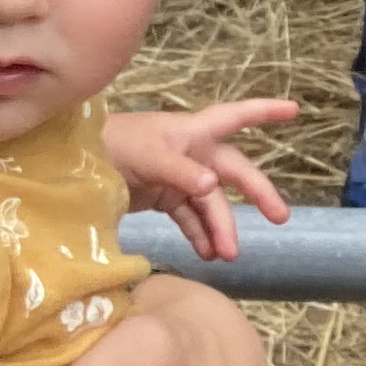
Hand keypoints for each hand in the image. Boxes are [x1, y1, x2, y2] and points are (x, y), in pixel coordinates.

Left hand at [106, 98, 297, 260]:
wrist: (70, 168)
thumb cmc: (111, 146)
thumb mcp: (148, 156)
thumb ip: (180, 171)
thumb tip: (212, 187)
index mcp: (192, 132)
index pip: (235, 117)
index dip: (265, 112)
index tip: (295, 110)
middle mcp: (192, 152)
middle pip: (233, 172)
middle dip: (257, 194)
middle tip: (279, 218)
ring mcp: (179, 177)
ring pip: (211, 203)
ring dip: (221, 227)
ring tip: (228, 255)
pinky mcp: (162, 197)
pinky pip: (189, 218)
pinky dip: (198, 235)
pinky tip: (206, 254)